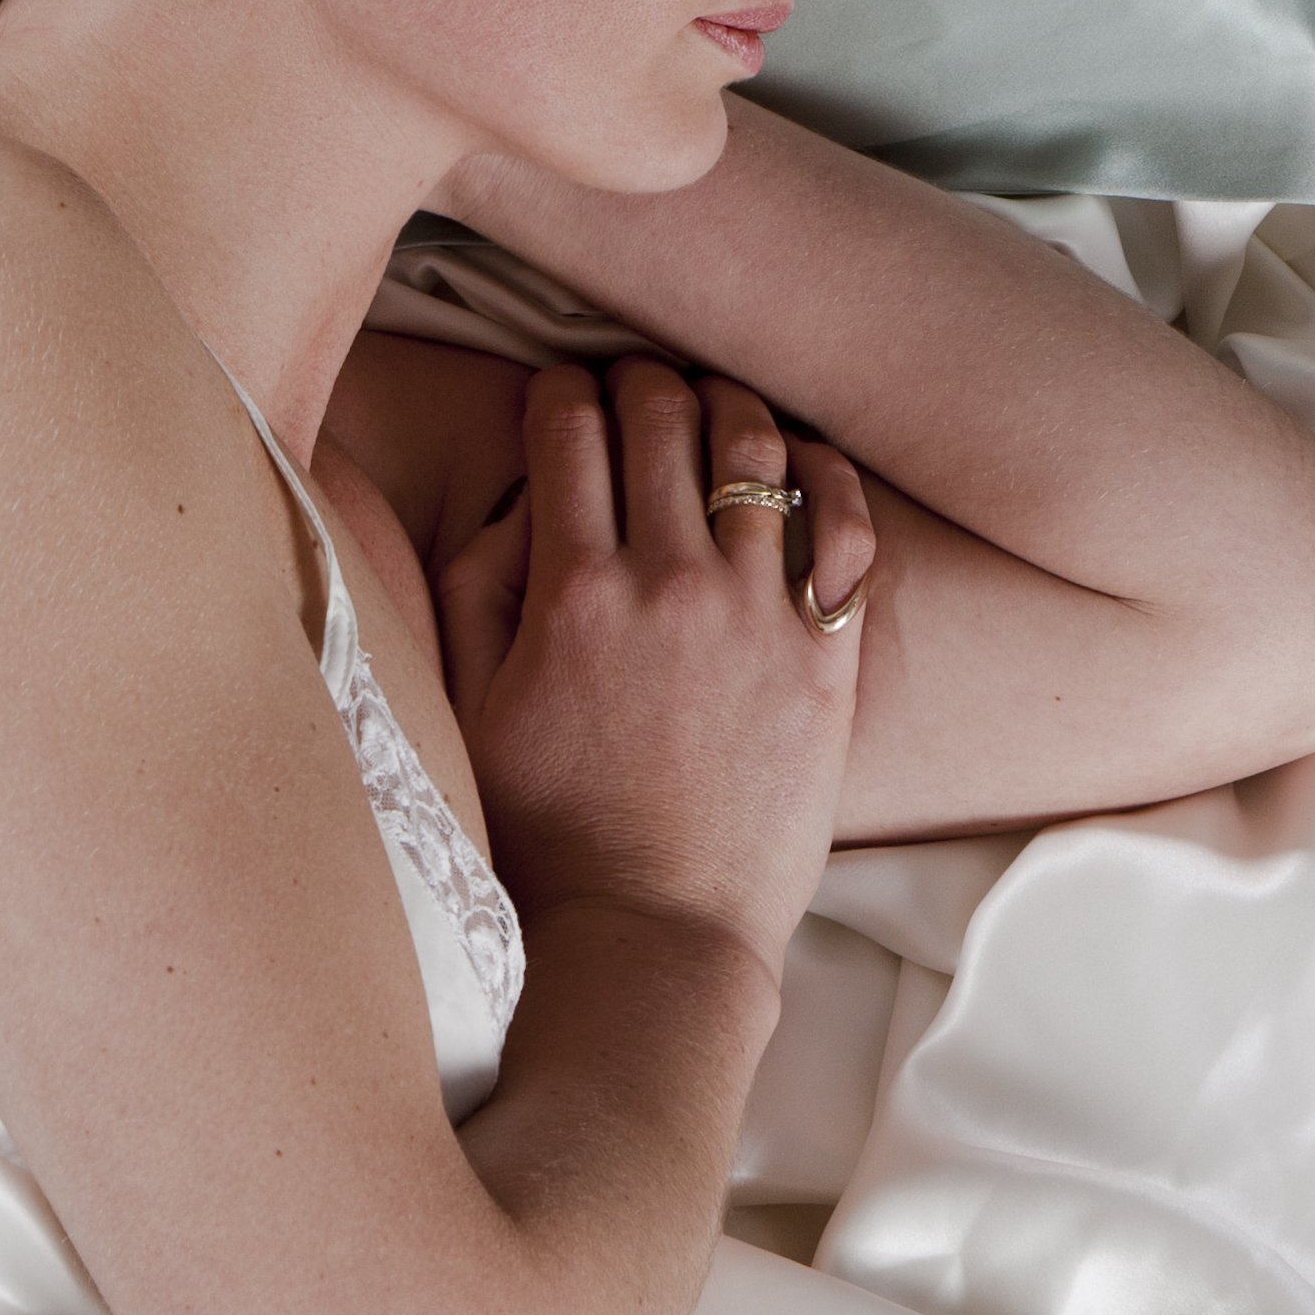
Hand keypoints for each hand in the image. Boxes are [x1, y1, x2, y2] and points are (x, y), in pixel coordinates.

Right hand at [432, 357, 870, 968]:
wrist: (654, 931)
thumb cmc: (550, 831)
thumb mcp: (471, 708)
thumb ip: (477, 590)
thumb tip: (518, 502)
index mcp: (574, 591)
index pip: (568, 430)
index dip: (559, 392)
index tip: (560, 395)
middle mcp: (672, 582)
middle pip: (662, 418)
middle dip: (640, 383)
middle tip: (634, 389)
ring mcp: (759, 614)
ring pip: (755, 450)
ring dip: (728, 409)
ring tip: (715, 411)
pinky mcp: (826, 654)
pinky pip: (842, 525)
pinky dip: (825, 473)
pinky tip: (805, 462)